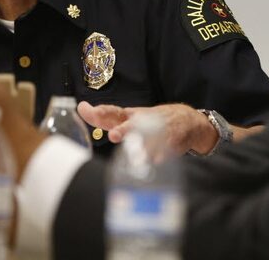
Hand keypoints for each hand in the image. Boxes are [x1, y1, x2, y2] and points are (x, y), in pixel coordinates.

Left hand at [76, 102, 217, 154]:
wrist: (186, 120)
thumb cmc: (150, 120)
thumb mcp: (129, 117)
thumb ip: (106, 117)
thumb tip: (81, 108)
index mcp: (130, 116)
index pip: (112, 112)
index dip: (101, 112)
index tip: (90, 110)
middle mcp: (143, 122)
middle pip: (132, 125)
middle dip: (124, 130)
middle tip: (115, 135)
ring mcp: (158, 131)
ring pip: (149, 139)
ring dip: (142, 147)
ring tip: (137, 155)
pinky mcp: (172, 142)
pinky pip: (164, 151)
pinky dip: (160, 156)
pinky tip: (157, 161)